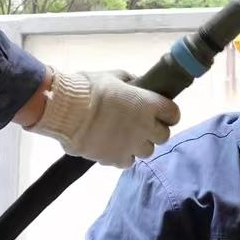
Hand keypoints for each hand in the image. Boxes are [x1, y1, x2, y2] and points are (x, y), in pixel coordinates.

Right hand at [30, 70, 180, 166]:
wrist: (65, 110)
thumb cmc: (89, 88)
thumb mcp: (113, 76)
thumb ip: (130, 82)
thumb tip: (135, 84)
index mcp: (148, 104)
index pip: (174, 114)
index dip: (167, 114)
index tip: (160, 113)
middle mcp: (145, 126)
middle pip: (163, 136)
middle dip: (154, 131)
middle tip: (140, 126)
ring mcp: (132, 145)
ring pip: (147, 151)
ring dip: (139, 145)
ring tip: (125, 138)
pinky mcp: (116, 159)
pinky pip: (128, 162)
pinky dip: (122, 156)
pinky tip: (112, 147)